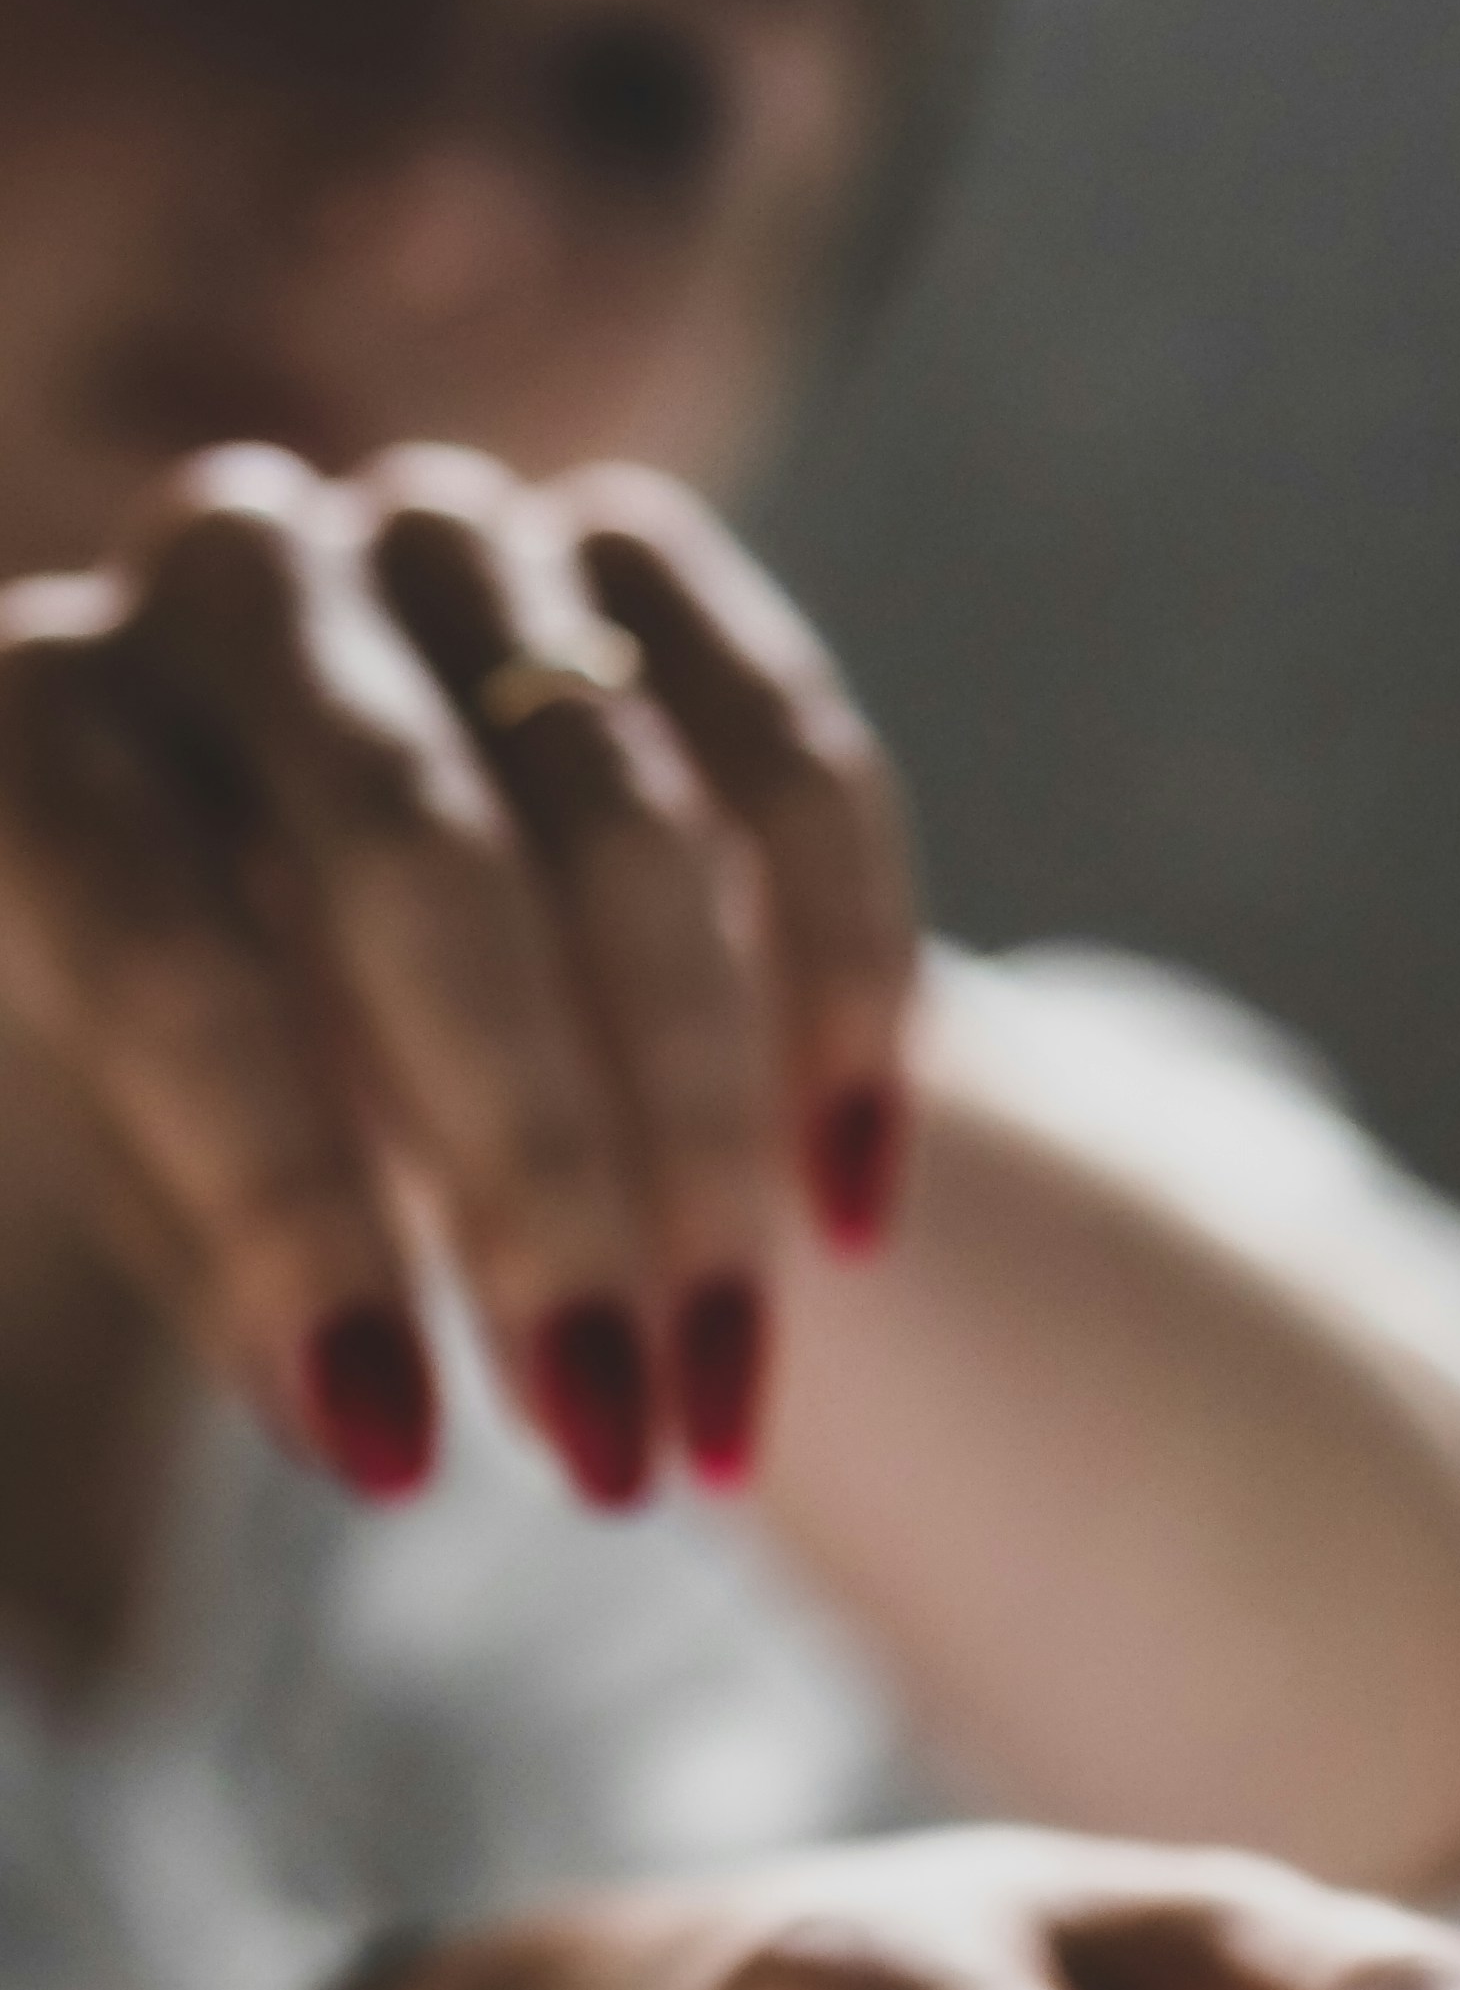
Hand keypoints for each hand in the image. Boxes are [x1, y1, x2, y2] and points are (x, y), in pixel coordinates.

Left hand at [0, 444, 916, 1503]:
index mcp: (38, 725)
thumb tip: (368, 1420)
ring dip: (703, 1144)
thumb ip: (236, 1273)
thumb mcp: (166, 1177)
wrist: (349, 902)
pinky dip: (842, 994)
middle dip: (542, 1179)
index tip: (403, 1453)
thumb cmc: (222, 1074)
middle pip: (420, 859)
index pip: (164, 957)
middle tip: (614, 1448)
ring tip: (721, 1401)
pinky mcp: (638, 554)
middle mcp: (228, 576)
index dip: (289, 1216)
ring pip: (630, 822)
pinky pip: (796, 763)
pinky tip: (848, 1214)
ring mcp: (446, 537)